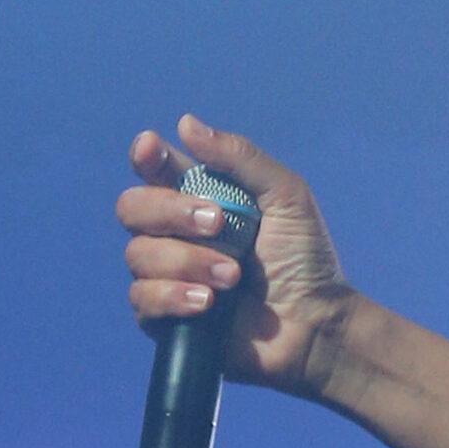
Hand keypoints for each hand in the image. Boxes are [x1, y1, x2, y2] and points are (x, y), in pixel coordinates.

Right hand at [116, 114, 353, 397]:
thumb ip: (240, 159)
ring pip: (138, 255)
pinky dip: (173, 296)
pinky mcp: (165, 318)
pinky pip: (142, 299)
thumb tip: (186, 124)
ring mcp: (166, 276)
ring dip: (188, 261)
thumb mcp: (286, 197)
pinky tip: (207, 303)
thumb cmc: (305, 259)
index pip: (154, 170)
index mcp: (199, 199)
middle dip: (171, 212)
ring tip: (233, 277)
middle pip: (132, 208)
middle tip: (219, 224)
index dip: (145, 156)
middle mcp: (174, 234)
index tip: (152, 149)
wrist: (315, 323)